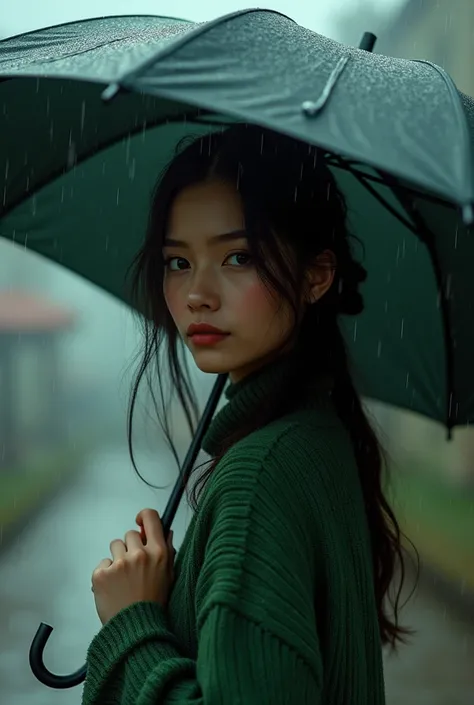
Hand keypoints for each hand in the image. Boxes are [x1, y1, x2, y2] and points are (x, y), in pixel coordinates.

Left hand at [91, 508, 175, 625]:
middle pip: (129, 534)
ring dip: (117, 558)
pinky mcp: (101, 574)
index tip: (140, 522)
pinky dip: (105, 573)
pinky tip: (113, 587)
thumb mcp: (169, 576)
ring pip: (114, 546)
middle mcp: (139, 554)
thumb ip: (168, 552)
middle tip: (133, 567)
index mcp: (158, 553)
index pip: (151, 518)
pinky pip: (102, 563)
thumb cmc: (154, 604)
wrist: (136, 630)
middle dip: (130, 547)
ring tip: (123, 579)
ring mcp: (119, 563)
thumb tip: (166, 531)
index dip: (144, 517)